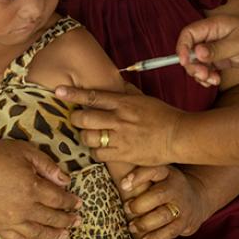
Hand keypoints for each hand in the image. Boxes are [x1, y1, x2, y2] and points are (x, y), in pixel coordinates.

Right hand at [0, 138, 80, 238]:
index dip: (71, 202)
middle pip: (51, 218)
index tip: (79, 203)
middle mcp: (23, 207)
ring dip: (54, 236)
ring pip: (38, 233)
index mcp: (32, 187)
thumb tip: (66, 180)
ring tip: (65, 236)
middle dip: (67, 221)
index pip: (58, 199)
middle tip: (77, 222)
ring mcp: (10, 220)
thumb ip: (47, 166)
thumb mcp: (25, 151)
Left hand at [54, 86, 183, 166]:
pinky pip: (99, 154)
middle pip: (85, 118)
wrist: (178, 135)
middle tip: (77, 119)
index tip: (59, 90)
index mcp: (124, 103)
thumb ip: (126, 92)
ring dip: (84, 136)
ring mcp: (121, 138)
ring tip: (88, 134)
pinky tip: (99, 148)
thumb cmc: (163, 115)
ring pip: (89, 138)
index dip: (73, 94)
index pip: (93, 96)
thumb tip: (114, 84)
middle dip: (76, 119)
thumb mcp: (144, 98)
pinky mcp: (124, 154)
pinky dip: (95, 152)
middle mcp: (119, 120)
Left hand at [119, 165, 207, 238]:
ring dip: (144, 223)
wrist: (196, 199)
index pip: (154, 170)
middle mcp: (176, 188)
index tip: (123, 185)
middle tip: (127, 208)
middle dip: (139, 204)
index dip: (139, 177)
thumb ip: (141, 176)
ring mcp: (182, 206)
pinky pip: (170, 232)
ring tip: (132, 227)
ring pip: (163, 215)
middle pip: (159, 195)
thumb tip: (115, 180)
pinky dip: (155, 238)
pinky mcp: (185, 223)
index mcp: (167, 173)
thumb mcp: (159, 176)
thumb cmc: (166, 186)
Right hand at [175, 12, 238, 87]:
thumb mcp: (238, 43)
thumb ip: (216, 49)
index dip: (182, 47)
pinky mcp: (220, 58)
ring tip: (213, 80)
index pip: (188, 34)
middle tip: (203, 75)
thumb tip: (196, 53)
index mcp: (212, 26)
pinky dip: (207, 77)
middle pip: (189, 51)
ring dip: (200, 74)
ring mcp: (214, 48)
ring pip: (197, 62)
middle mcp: (210, 36)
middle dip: (192, 66)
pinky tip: (215, 80)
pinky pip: (207, 68)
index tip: (184, 62)